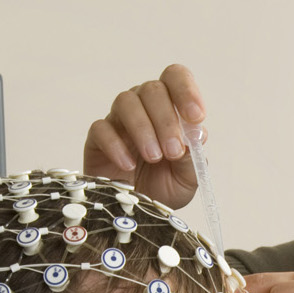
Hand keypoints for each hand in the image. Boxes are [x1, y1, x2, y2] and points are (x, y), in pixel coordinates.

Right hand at [83, 65, 205, 207]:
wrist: (137, 214)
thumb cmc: (164, 188)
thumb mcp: (187, 178)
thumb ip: (193, 156)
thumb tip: (196, 133)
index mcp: (169, 108)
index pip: (175, 78)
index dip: (186, 90)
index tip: (196, 117)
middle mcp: (143, 106)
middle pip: (152, 90)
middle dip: (166, 120)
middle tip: (173, 151)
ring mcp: (118, 120)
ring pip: (126, 102)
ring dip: (143, 129)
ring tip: (154, 158)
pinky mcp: (97, 138)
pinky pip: (101, 128)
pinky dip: (116, 145)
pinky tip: (128, 164)